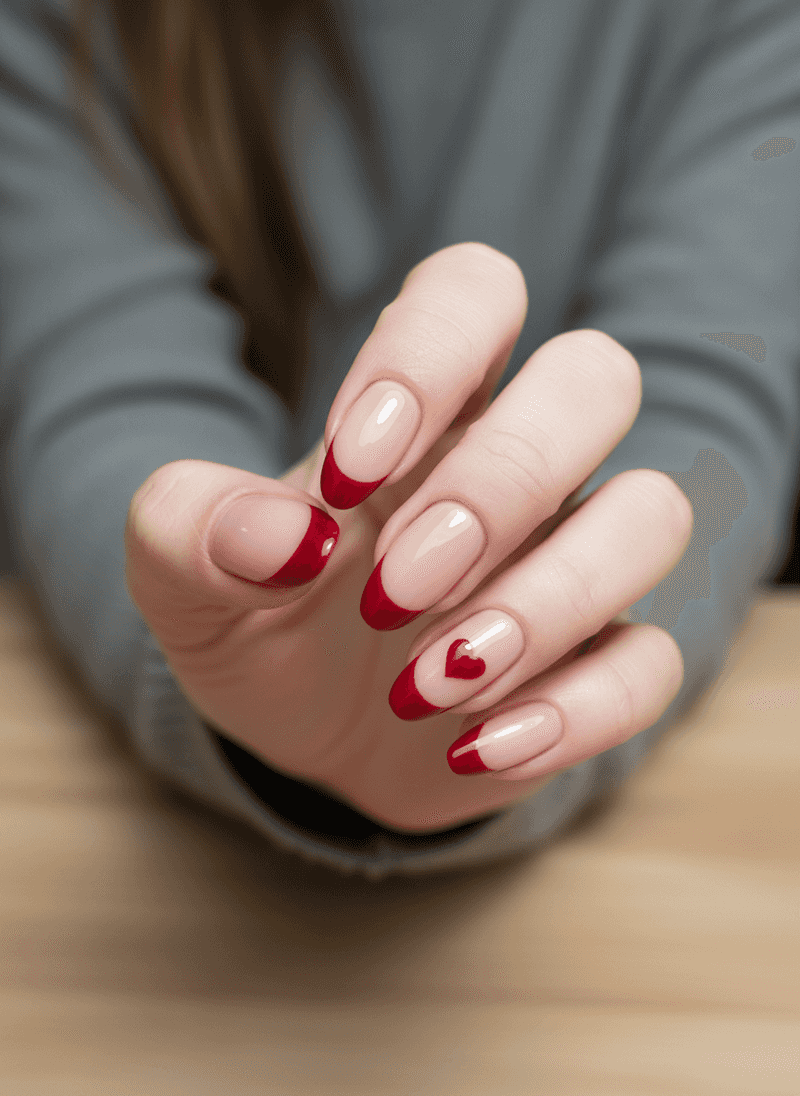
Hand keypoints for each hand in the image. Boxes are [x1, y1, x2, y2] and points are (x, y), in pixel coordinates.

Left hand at [125, 243, 690, 832]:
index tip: (345, 477)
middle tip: (395, 590)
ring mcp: (570, 561)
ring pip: (651, 514)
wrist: (304, 744)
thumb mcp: (186, 582)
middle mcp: (515, 467)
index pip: (476, 291)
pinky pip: (651, 663)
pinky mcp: (598, 664)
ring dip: (546, 602)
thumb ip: (192, 528)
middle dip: (503, 479)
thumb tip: (279, 536)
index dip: (429, 356)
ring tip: (426, 685)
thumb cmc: (260, 628)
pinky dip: (573, 712)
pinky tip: (472, 748)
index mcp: (419, 412)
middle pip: (596, 378)